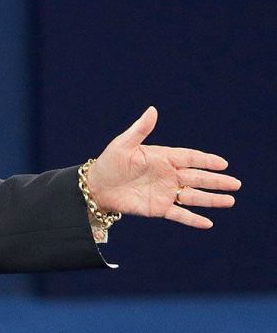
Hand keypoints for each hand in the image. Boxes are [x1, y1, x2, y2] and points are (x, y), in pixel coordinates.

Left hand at [86, 107, 239, 227]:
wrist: (96, 187)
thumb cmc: (109, 162)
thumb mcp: (123, 144)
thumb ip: (140, 130)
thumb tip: (152, 110)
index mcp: (162, 158)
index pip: (189, 158)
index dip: (206, 160)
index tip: (222, 163)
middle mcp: (167, 175)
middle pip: (197, 178)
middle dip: (216, 180)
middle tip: (236, 183)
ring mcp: (165, 192)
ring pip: (193, 196)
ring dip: (211, 199)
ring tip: (230, 200)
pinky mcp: (158, 208)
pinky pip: (179, 214)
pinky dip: (193, 219)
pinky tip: (208, 223)